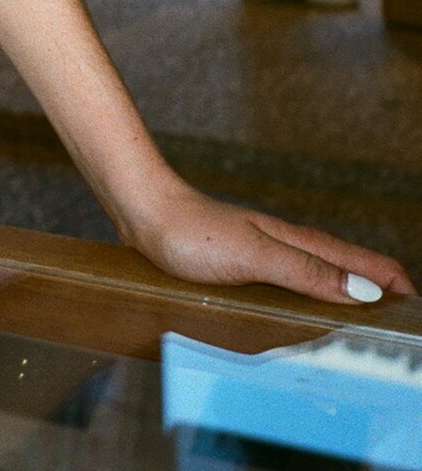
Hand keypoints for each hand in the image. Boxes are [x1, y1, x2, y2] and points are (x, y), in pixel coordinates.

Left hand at [130, 181, 414, 305]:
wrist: (143, 210)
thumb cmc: (192, 233)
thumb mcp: (255, 255)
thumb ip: (307, 271)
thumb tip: (365, 290)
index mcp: (301, 243)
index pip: (367, 263)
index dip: (398, 288)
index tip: (413, 317)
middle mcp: (290, 245)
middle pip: (352, 270)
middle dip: (383, 295)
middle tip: (399, 329)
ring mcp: (268, 252)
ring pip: (325, 276)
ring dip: (352, 298)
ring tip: (367, 329)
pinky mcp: (246, 262)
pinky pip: (295, 283)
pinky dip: (317, 300)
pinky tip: (308, 318)